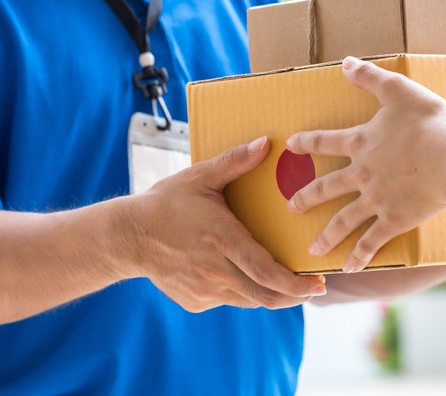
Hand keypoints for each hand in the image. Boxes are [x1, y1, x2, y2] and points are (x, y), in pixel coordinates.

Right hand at [123, 137, 325, 311]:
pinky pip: (228, 299)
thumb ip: (234, 162)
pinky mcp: (195, 301)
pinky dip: (242, 291)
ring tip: (284, 281)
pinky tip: (242, 274)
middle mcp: (216, 271)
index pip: (266, 272)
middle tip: (313, 288)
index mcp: (222, 240)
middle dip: (294, 295)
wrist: (127, 236)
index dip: (295, 284)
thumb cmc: (166, 203)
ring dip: (270, 294)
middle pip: (265, 296)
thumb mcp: (200, 177)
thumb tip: (266, 142)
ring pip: (249, 300)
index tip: (317, 285)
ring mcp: (204, 290)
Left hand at [286, 57, 445, 272]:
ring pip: (343, 220)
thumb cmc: (430, 124)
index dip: (306, 142)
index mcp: (360, 142)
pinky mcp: (393, 221)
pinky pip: (371, 242)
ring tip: (312, 250)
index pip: (324, 141)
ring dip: (326, 235)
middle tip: (291, 208)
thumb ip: (371, 78)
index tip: (290, 146)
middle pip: (326, 187)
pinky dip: (360, 257)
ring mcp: (375, 200)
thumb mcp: (400, 90)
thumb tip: (345, 63)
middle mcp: (360, 174)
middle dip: (306, 198)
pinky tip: (348, 269)